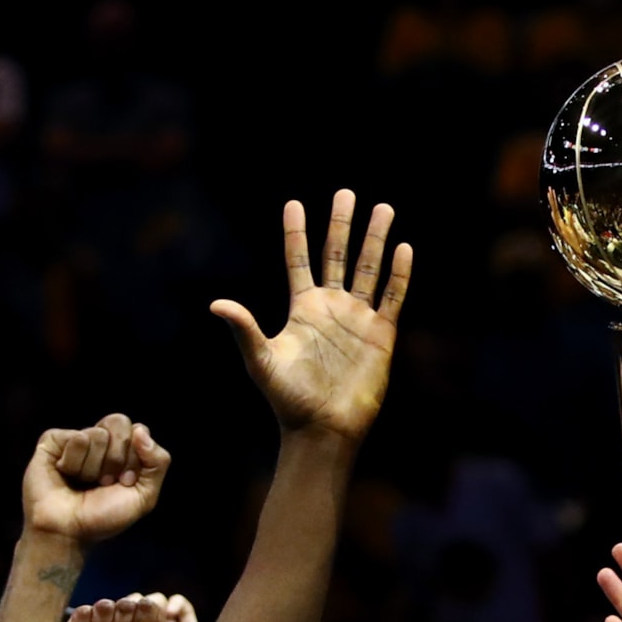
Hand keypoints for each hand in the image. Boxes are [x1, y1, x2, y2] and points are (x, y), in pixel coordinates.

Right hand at [22, 416, 167, 547]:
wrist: (68, 531)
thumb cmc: (103, 516)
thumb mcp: (144, 495)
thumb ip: (158, 462)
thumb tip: (141, 430)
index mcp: (124, 449)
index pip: (140, 431)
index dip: (135, 459)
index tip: (125, 482)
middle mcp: (101, 440)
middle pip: (119, 422)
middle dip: (116, 459)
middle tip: (104, 482)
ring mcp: (76, 439)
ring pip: (97, 434)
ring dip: (93, 468)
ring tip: (82, 482)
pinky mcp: (53, 440)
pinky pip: (76, 439)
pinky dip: (74, 463)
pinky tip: (65, 474)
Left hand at [213, 194, 410, 441]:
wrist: (324, 429)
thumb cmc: (288, 399)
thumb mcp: (261, 361)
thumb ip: (244, 329)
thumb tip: (217, 304)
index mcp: (302, 308)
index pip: (298, 260)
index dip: (295, 232)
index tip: (294, 202)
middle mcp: (331, 308)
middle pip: (337, 255)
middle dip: (342, 223)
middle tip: (346, 192)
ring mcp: (358, 319)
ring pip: (369, 269)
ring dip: (376, 239)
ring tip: (384, 208)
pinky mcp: (381, 336)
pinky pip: (392, 298)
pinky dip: (399, 275)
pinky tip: (404, 249)